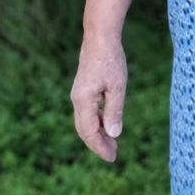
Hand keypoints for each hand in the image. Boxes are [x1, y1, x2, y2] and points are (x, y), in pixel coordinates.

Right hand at [70, 38, 127, 161]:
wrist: (99, 37)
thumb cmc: (110, 60)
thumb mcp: (117, 87)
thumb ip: (114, 111)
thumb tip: (114, 134)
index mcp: (83, 101)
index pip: (90, 132)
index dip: (100, 147)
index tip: (112, 158)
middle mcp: (77, 100)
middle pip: (85, 130)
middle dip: (98, 143)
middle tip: (113, 155)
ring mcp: (79, 94)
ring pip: (86, 121)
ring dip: (99, 133)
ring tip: (113, 142)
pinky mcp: (83, 89)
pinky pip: (88, 112)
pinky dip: (98, 121)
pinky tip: (109, 123)